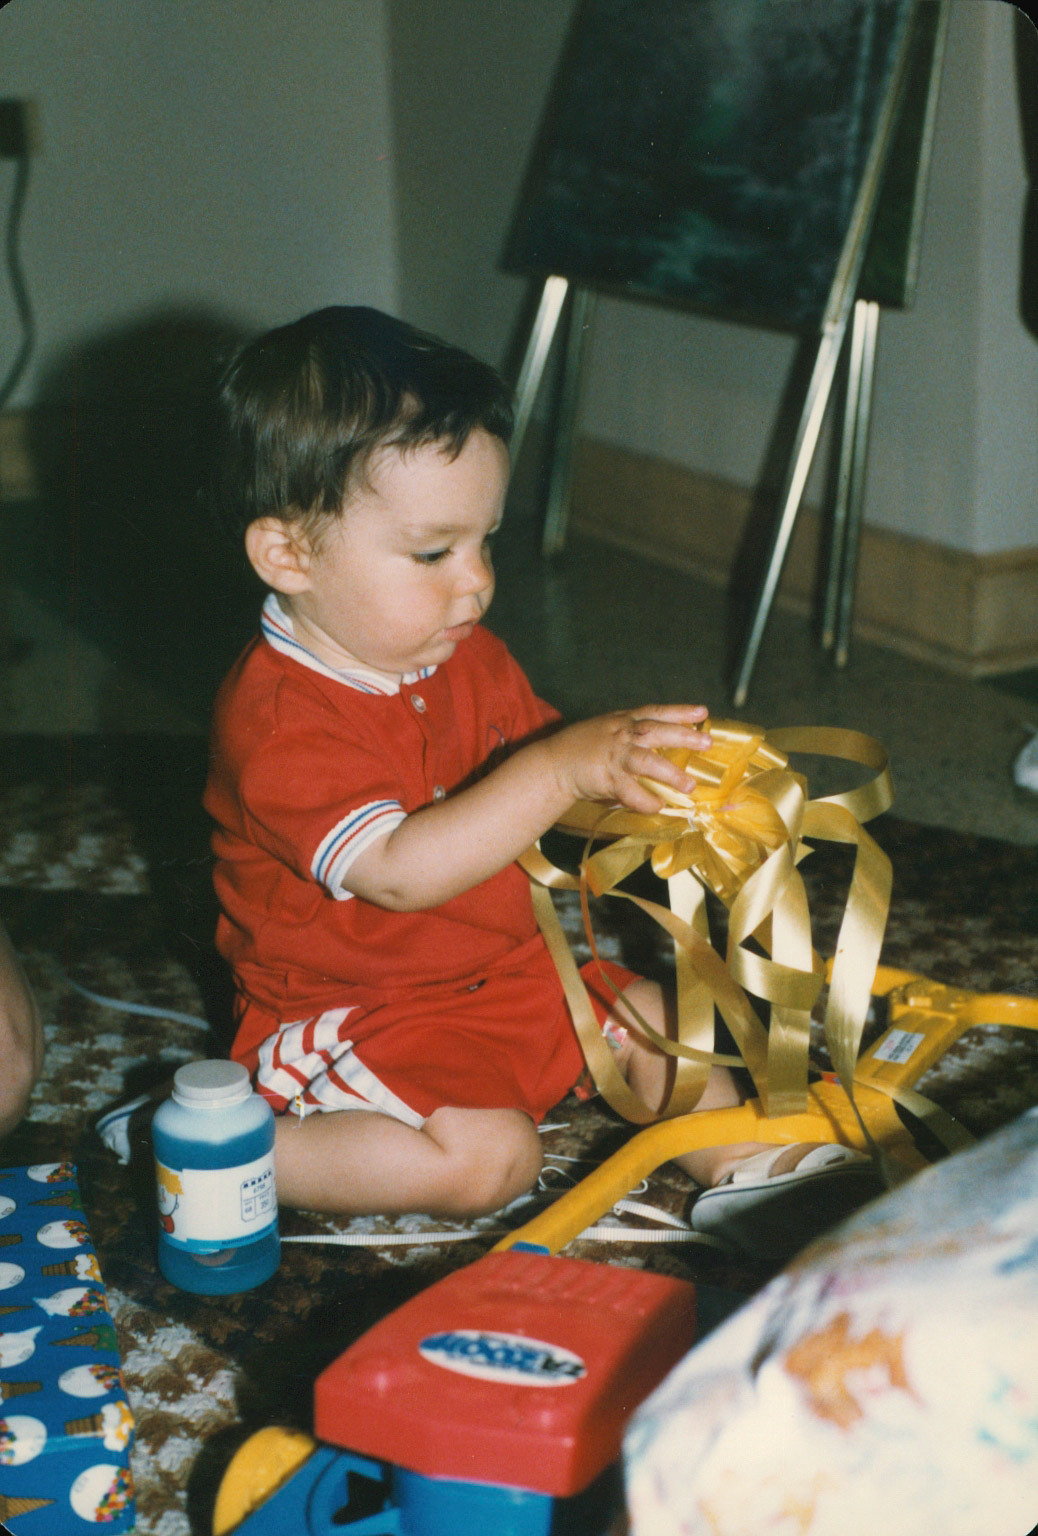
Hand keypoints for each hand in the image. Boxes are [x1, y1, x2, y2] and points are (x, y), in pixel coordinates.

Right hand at [546, 704, 711, 814]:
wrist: (553, 765)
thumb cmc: (582, 748)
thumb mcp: (607, 730)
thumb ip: (630, 735)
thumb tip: (662, 747)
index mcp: (622, 721)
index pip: (655, 712)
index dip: (679, 711)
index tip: (702, 712)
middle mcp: (620, 735)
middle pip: (656, 731)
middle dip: (683, 736)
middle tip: (706, 743)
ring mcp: (614, 756)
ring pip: (647, 762)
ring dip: (671, 774)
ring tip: (689, 786)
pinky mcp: (607, 779)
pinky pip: (632, 793)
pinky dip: (647, 801)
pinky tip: (659, 806)